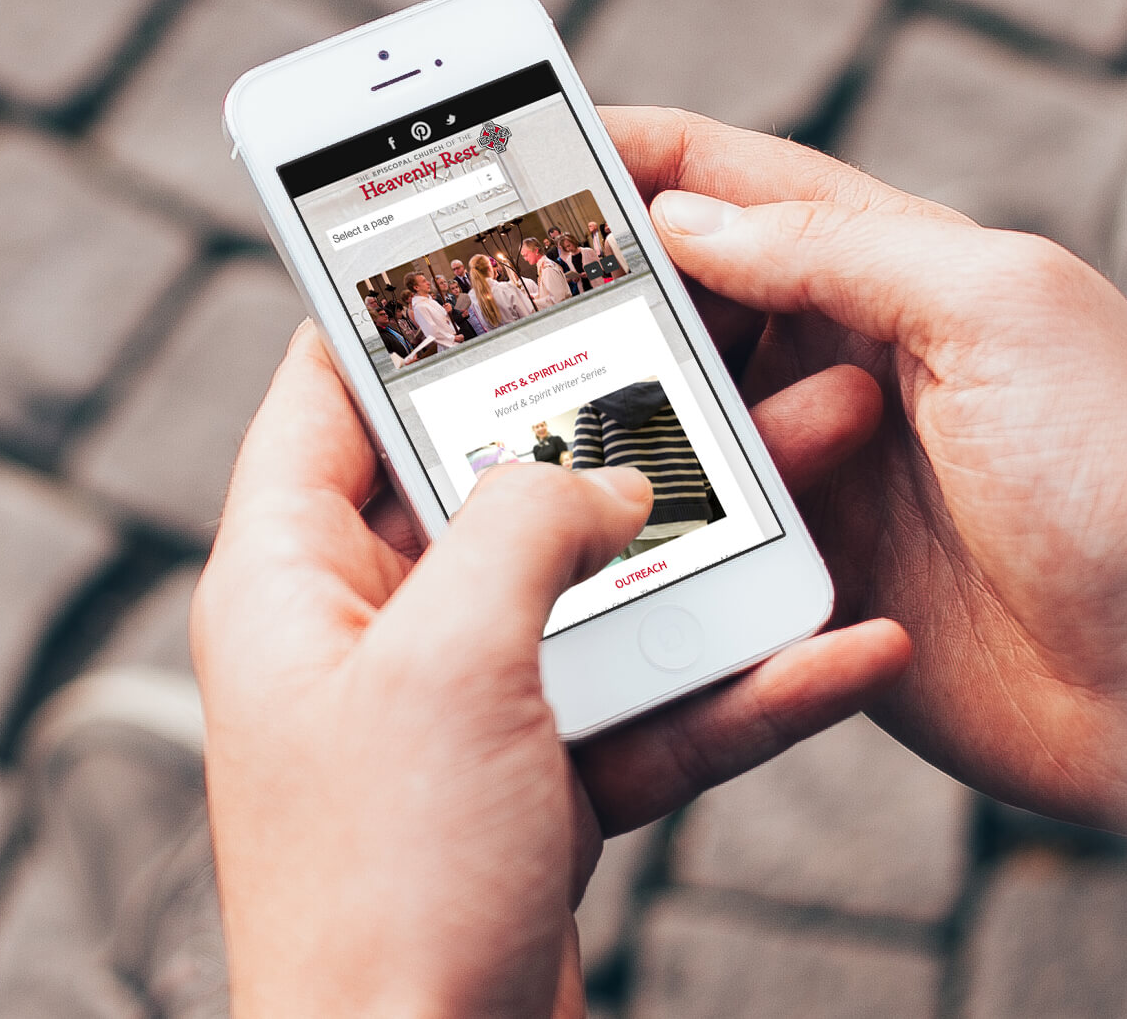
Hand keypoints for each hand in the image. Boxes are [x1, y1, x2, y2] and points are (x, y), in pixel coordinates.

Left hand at [193, 326, 908, 1015]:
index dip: (391, 311)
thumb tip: (597, 481)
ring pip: (587, 598)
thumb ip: (523, 527)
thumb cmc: (385, 885)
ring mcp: (453, 722)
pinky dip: (734, 684)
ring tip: (810, 463)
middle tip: (703, 345)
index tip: (482, 242)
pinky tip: (837, 652)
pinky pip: (641, 710)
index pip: (323, 395)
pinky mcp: (532, 797)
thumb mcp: (450, 660)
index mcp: (290, 581)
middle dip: (606, 425)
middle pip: (487, 490)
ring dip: (702, 550)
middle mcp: (364, 640)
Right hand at [606, 107, 1126, 840]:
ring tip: (652, 448)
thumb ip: (838, 249)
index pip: (746, 188)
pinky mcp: (817, 576)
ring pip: (687, 424)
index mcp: (906, 273)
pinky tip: (636, 532)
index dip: (646, 162)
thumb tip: (687, 218)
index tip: (544, 157)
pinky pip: (711, 537)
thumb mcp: (996, 311)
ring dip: (656, 430)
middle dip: (619, 301)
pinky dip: (671, 529)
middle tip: (528, 317)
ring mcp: (833, 475)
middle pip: (698, 305)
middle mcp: (857, 364)